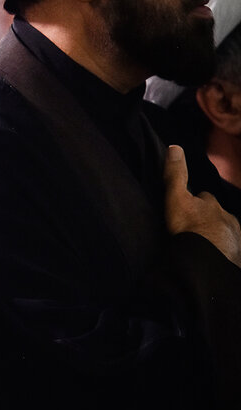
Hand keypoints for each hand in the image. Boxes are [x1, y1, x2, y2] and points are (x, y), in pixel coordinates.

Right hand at [164, 144, 240, 265]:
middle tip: (195, 227)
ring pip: (225, 232)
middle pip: (217, 214)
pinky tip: (214, 256)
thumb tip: (175, 147)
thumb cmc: (190, 229)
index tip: (187, 207)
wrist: (206, 262)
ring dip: (216, 235)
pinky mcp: (237, 256)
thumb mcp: (176, 199)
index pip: (204, 197)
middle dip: (209, 218)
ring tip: (204, 244)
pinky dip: (223, 250)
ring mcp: (235, 238)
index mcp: (212, 204)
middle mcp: (228, 218)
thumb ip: (176, 175)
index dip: (196, 200)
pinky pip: (230, 250)